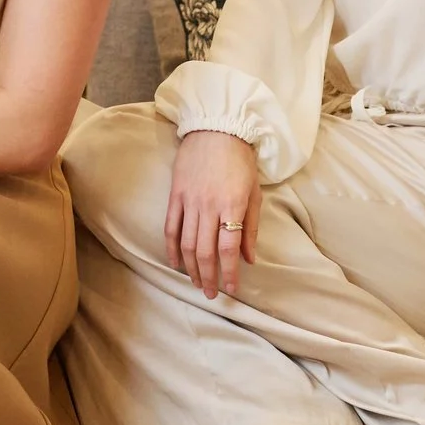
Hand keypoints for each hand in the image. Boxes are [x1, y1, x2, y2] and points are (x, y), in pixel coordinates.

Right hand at [167, 130, 260, 298]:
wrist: (216, 129)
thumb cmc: (240, 161)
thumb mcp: (254, 193)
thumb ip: (250, 227)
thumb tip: (249, 258)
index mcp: (232, 206)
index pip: (229, 248)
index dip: (229, 272)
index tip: (231, 289)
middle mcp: (209, 206)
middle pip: (205, 251)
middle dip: (209, 276)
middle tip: (212, 294)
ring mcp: (189, 201)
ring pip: (187, 243)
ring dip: (191, 267)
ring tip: (197, 283)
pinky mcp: (175, 195)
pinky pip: (170, 227)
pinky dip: (172, 248)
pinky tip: (175, 263)